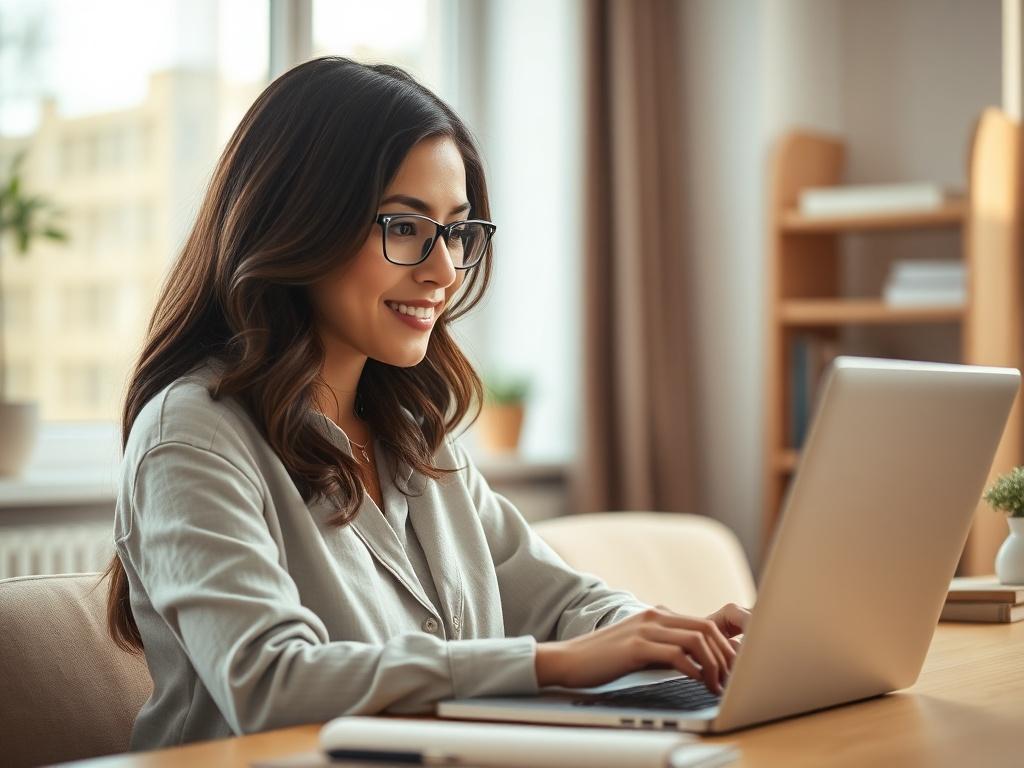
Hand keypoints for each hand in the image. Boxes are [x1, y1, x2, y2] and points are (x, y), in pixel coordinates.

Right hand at [535, 603, 750, 693]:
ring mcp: (645, 629)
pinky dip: (694, 670)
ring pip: (697, 639)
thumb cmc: (603, 660)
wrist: (568, 660)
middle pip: (707, 628)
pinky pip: (676, 654)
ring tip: (716, 686)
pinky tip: (697, 683)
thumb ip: (664, 646)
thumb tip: (696, 664)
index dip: (726, 647)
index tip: (733, 670)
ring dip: (714, 665)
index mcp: (657, 614)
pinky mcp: (636, 646)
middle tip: (732, 681)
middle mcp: (654, 616)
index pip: (705, 623)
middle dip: (727, 656)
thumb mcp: (639, 647)